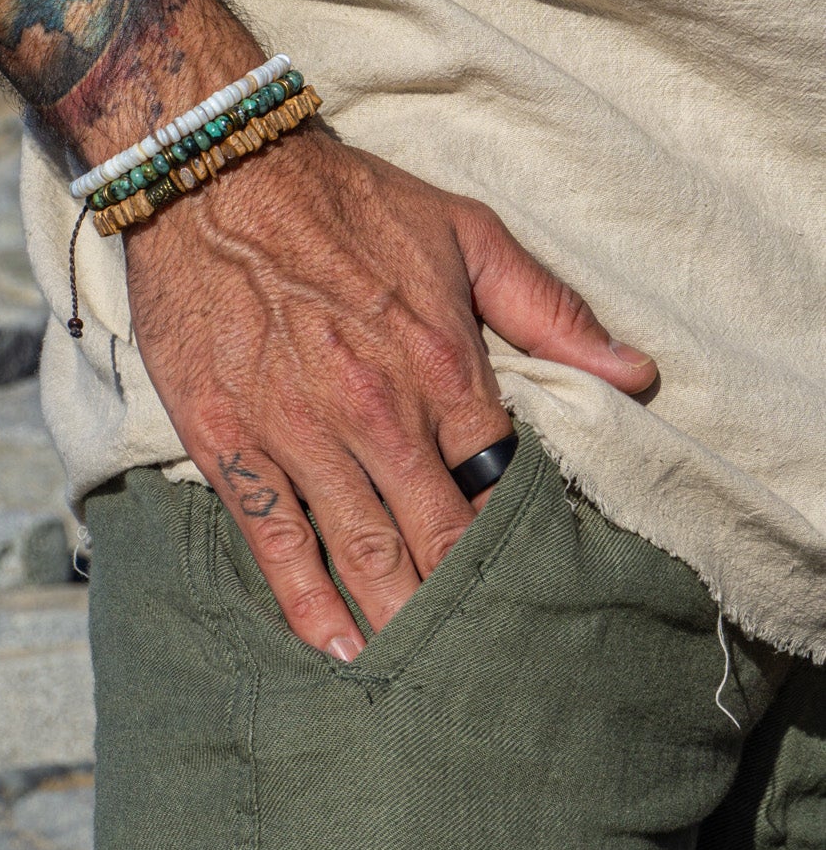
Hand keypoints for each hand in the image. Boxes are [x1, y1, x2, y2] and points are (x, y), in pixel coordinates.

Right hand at [123, 125, 656, 656]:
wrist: (214, 176)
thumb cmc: (345, 202)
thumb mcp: (466, 234)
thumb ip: (551, 311)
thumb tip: (635, 374)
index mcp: (443, 365)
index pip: (500, 484)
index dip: (519, 542)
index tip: (534, 585)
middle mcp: (376, 413)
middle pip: (437, 537)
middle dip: (463, 603)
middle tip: (487, 657)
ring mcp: (298, 433)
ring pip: (361, 551)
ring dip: (396, 617)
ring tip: (421, 673)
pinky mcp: (230, 442)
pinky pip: (272, 539)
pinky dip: (306, 601)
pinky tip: (335, 646)